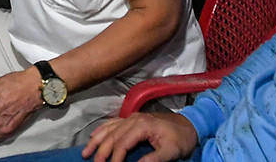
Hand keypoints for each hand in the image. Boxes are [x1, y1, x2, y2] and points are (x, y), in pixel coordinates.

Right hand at [82, 112, 198, 161]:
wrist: (189, 125)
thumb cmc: (180, 138)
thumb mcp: (170, 152)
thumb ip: (153, 159)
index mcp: (142, 125)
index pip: (122, 143)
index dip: (114, 157)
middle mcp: (133, 119)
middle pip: (112, 136)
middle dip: (101, 151)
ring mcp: (131, 117)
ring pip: (109, 128)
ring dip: (97, 140)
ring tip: (86, 152)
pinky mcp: (132, 119)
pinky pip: (112, 123)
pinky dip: (102, 130)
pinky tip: (95, 136)